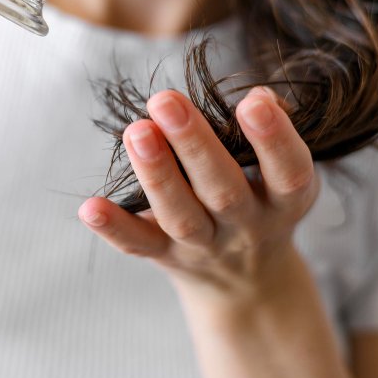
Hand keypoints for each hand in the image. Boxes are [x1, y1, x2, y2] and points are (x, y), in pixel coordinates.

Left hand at [79, 86, 318, 308]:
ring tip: (136, 131)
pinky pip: (138, 246)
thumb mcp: (283, 172)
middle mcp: (246, 227)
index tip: (252, 103)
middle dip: (194, 144)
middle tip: (165, 101)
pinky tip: (90, 208)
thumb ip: (275, 130)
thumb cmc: (262, 200)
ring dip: (156, 174)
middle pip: (222, 191)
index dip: (274, 140)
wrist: (245, 281)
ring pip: (180, 216)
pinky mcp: (165, 256)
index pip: (288, 173)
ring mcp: (203, 246)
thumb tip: (261, 96)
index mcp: (284, 202)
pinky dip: (114, 228)